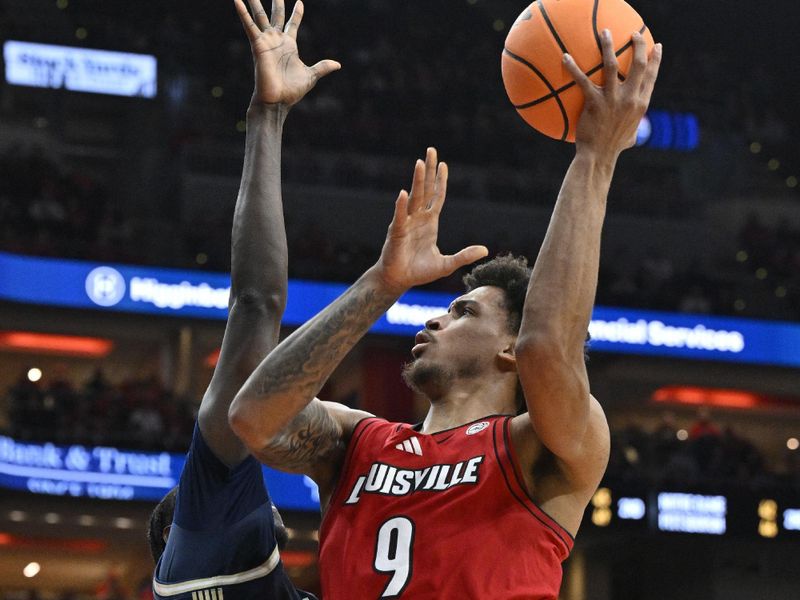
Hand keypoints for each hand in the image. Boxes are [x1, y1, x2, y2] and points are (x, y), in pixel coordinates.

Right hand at [234, 0, 340, 106]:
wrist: (278, 101)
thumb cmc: (292, 91)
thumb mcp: (311, 76)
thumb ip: (322, 67)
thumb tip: (337, 65)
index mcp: (289, 46)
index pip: (292, 24)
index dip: (297, 13)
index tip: (300, 2)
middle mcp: (276, 41)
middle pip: (276, 16)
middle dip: (277, 2)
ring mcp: (266, 42)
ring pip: (260, 17)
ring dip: (254, 3)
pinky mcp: (258, 45)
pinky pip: (249, 26)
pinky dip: (243, 13)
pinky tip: (237, 1)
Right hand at [374, 148, 487, 293]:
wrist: (399, 280)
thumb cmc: (419, 272)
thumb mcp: (446, 265)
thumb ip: (464, 256)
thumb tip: (485, 250)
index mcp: (429, 223)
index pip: (436, 197)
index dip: (440, 181)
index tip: (443, 164)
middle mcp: (417, 218)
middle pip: (425, 189)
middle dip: (428, 170)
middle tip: (431, 150)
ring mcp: (406, 223)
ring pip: (413, 197)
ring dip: (417, 180)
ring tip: (420, 163)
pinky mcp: (396, 232)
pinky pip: (400, 217)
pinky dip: (401, 206)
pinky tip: (404, 193)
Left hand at [564, 30, 661, 156]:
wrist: (598, 157)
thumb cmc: (612, 148)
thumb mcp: (630, 136)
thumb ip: (633, 127)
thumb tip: (634, 130)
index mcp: (641, 104)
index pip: (652, 76)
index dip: (656, 59)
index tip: (657, 46)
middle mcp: (630, 98)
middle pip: (638, 64)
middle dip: (638, 44)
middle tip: (633, 33)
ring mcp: (613, 99)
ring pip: (612, 65)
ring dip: (608, 46)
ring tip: (604, 32)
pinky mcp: (595, 103)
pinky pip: (582, 80)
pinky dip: (573, 67)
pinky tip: (565, 57)